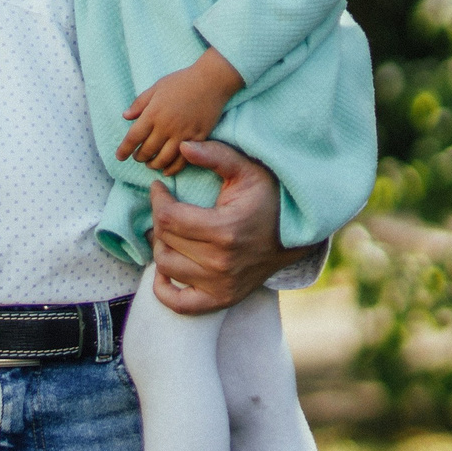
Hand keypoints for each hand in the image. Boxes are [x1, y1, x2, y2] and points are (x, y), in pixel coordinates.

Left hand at [115, 49, 242, 172]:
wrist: (212, 81)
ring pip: (164, 158)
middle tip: (137, 157)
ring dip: (154, 164)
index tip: (119, 156)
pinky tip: (167, 170)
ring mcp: (184, 134)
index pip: (133, 137)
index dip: (124, 149)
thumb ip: (140, 103)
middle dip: (139, 157)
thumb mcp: (156, 87)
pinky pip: (184, 159)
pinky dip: (174, 168)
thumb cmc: (182, 81)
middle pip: (148, 150)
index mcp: (153, 113)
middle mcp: (167, 126)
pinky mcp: (198, 138)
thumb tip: (125, 116)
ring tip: (150, 164)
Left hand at [148, 139, 318, 312]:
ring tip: (171, 231)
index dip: (157, 199)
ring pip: (166, 265)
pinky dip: (164, 288)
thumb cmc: (268, 199)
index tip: (160, 188)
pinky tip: (167, 268)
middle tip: (167, 207)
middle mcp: (221, 262)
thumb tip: (184, 147)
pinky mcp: (221, 299)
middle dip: (159, 218)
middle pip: (164, 240)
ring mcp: (221, 285)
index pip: (168, 217)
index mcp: (225, 230)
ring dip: (162, 246)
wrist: (294, 237)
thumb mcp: (248, 171)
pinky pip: (178, 303)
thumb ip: (217, 156)